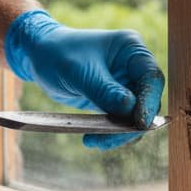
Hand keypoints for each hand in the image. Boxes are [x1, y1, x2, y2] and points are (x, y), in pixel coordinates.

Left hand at [4, 9, 164, 149]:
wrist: (39, 57)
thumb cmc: (58, 54)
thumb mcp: (79, 72)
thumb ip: (105, 90)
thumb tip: (130, 108)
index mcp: (131, 49)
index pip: (151, 77)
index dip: (149, 101)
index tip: (139, 123)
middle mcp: (133, 67)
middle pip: (147, 101)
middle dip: (131, 123)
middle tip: (109, 139)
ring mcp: (125, 85)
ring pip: (135, 116)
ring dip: (119, 133)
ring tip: (94, 141)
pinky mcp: (114, 100)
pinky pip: (120, 121)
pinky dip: (110, 133)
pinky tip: (92, 139)